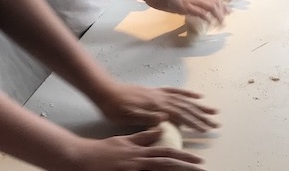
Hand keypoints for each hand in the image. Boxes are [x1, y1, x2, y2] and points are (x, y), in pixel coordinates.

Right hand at [64, 130, 206, 170]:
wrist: (80, 157)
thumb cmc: (103, 150)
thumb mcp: (125, 141)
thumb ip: (143, 137)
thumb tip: (160, 129)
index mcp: (141, 151)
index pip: (168, 153)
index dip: (184, 157)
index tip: (198, 160)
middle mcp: (138, 160)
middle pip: (167, 163)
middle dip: (186, 167)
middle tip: (202, 169)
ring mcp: (131, 169)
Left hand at [95, 82, 218, 130]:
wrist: (107, 91)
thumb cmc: (115, 107)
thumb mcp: (128, 116)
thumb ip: (147, 117)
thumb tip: (165, 119)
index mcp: (157, 106)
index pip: (181, 116)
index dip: (195, 123)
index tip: (207, 129)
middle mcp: (163, 98)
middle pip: (187, 108)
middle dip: (203, 116)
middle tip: (216, 123)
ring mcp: (161, 93)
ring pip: (185, 100)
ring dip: (200, 106)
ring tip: (212, 110)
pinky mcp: (157, 91)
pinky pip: (176, 91)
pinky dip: (188, 93)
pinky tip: (197, 95)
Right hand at [144, 0, 226, 25]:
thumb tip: (190, 5)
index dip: (221, 4)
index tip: (226, 10)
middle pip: (215, 1)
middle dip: (223, 10)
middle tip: (227, 17)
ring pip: (211, 7)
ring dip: (218, 16)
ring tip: (221, 24)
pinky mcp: (185, 6)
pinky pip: (201, 13)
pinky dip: (207, 19)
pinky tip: (210, 24)